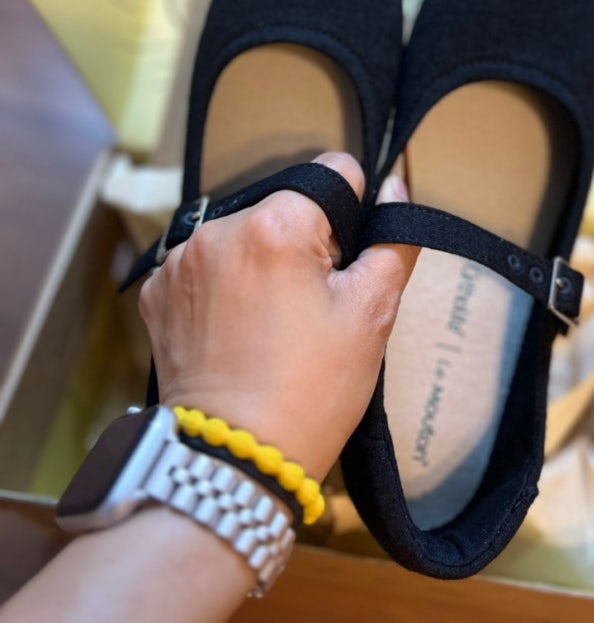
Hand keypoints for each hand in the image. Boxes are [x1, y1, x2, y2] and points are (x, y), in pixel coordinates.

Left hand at [138, 151, 417, 479]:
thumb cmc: (311, 391)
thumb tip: (394, 188)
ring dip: (262, 260)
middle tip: (311, 307)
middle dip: (305, 242)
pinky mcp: (157, 291)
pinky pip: (206, 264)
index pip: (332, 174)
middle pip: (284, 207)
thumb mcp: (371, 315)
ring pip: (244, 235)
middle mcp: (217, 228)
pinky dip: (225, 284)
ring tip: (271, 323)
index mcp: (274, 224)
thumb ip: (392, 240)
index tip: (345, 265)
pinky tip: (237, 329)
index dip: (353, 215)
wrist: (234, 461)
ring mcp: (180, 260)